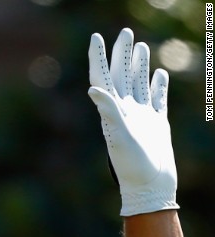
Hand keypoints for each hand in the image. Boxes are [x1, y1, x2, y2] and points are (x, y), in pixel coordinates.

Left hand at [87, 28, 178, 215]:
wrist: (150, 186)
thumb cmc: (132, 166)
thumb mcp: (118, 137)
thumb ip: (108, 111)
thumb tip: (92, 88)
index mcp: (112, 110)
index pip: (102, 77)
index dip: (98, 57)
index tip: (96, 37)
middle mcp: (124, 110)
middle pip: (121, 75)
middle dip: (122, 53)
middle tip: (125, 32)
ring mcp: (141, 116)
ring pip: (139, 83)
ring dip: (138, 65)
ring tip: (140, 46)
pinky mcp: (157, 124)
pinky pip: (157, 99)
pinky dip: (158, 86)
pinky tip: (160, 74)